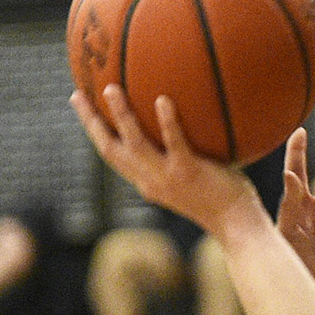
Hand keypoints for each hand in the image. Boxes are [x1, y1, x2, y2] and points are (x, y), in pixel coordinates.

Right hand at [69, 87, 261, 237]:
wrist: (237, 226)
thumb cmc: (222, 200)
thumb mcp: (192, 178)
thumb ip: (181, 154)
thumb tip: (185, 119)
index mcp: (146, 182)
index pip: (112, 155)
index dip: (95, 131)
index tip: (82, 106)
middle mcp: (150, 181)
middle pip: (109, 150)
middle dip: (91, 122)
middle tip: (78, 95)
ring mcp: (168, 178)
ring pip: (135, 144)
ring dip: (120, 116)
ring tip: (110, 88)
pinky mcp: (189, 173)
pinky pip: (174, 143)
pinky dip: (167, 122)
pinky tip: (163, 99)